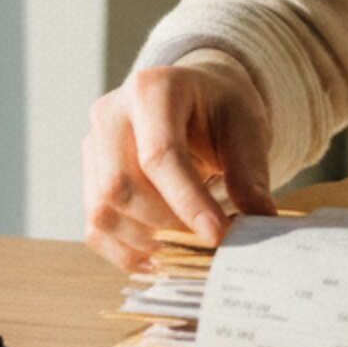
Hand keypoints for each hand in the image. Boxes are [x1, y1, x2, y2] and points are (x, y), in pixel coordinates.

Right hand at [83, 61, 278, 271]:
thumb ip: (250, 173)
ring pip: (103, 211)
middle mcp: (111, 114)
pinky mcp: (89, 178)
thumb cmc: (220, 108)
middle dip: (166, 223)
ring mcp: (93, 147)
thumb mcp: (246, 128)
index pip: (160, 154)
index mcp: (153, 89)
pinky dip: (128, 252)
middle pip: (120, 186)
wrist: (197, 97)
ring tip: (190, 247)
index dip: (188, 201)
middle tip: (208, 240)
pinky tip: (164, 258)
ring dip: (147, 241)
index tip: (218, 235)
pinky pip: (96, 228)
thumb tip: (258, 221)